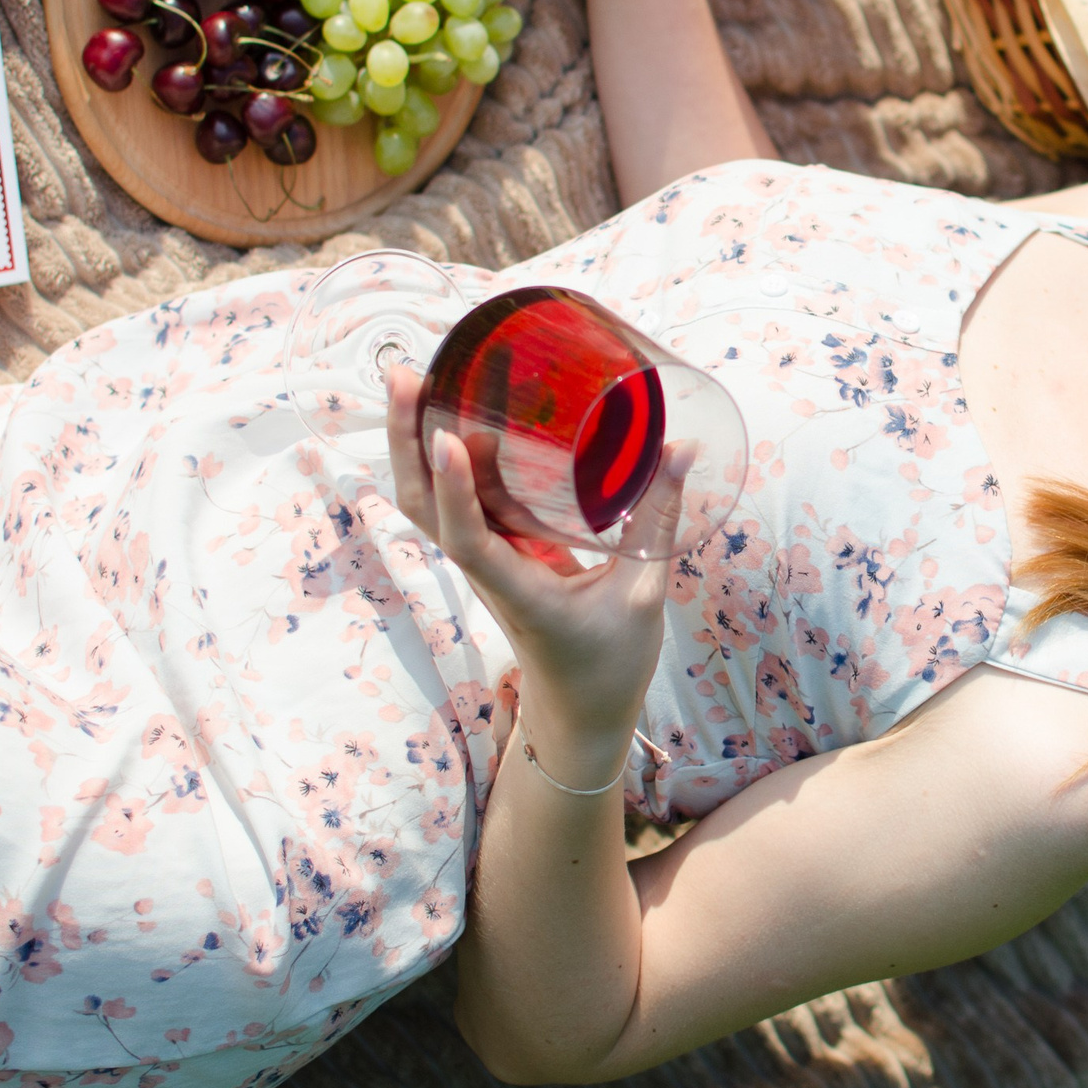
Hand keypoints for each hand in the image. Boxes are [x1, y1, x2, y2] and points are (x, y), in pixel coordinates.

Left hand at [386, 366, 681, 766]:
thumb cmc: (610, 664)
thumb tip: (680, 448)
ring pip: (432, 501)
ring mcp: (487, 560)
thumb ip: (658, 522)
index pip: (469, 540)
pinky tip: (462, 414)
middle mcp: (488, 570)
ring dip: (414, 443)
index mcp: (519, 591)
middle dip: (406, 442)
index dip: (454, 491)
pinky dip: (450, 457)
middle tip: (406, 375)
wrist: (580, 712)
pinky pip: (460, 501)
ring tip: (417, 379)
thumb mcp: (644, 595)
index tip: (446, 439)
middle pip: (424, 506)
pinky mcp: (498, 552)